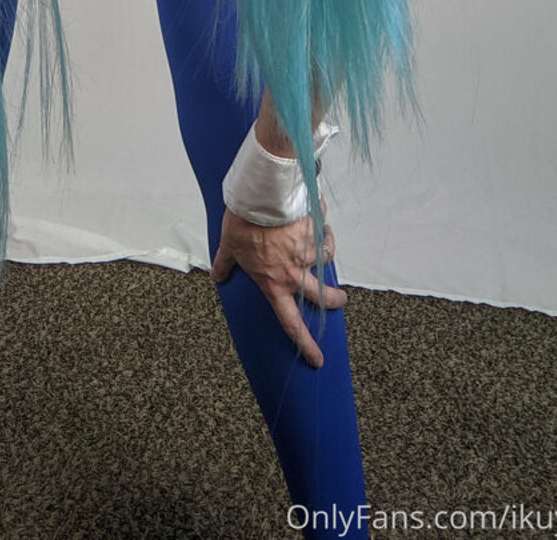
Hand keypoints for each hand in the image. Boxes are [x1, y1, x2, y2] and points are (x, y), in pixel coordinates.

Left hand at [210, 204, 344, 367]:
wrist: (261, 197)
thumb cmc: (244, 223)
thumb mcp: (230, 246)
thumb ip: (225, 264)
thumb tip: (217, 275)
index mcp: (274, 284)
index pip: (291, 323)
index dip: (306, 344)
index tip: (317, 358)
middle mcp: (295, 273)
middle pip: (325, 298)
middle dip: (336, 301)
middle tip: (339, 299)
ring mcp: (309, 253)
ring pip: (327, 260)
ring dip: (327, 252)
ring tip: (323, 242)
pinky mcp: (317, 232)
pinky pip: (325, 232)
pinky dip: (323, 227)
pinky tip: (318, 220)